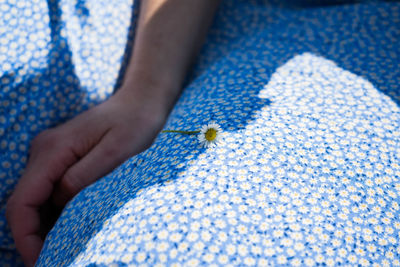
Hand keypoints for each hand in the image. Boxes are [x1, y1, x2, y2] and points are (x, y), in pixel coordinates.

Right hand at [6, 88, 166, 265]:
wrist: (141, 102)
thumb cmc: (135, 123)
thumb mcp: (116, 153)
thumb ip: (83, 178)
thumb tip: (59, 203)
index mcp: (54, 149)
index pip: (23, 200)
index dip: (25, 236)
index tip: (40, 260)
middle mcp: (45, 151)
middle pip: (24, 202)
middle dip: (32, 236)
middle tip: (53, 259)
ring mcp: (52, 154)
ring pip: (35, 199)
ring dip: (42, 227)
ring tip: (62, 248)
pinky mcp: (63, 157)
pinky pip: (49, 190)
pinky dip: (54, 213)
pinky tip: (69, 226)